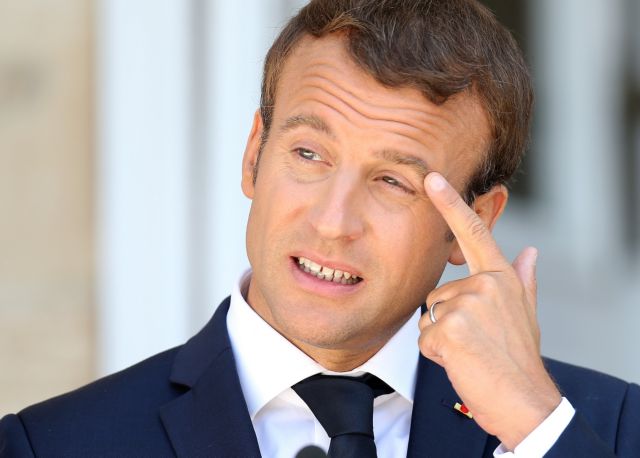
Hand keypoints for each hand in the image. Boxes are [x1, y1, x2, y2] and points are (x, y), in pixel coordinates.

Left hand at [418, 172, 560, 449]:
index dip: (451, 203)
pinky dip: (436, 354)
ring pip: (430, 315)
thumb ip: (523, 280)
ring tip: (470, 352)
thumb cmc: (518, 358)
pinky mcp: (451, 328)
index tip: (432, 178)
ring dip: (442, 338)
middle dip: (446, 320)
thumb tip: (531, 251)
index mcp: (501, 277)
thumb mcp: (525, 314)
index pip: (473, 233)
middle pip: (438, 293)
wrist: (523, 400)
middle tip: (475, 342)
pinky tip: (461, 362)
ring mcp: (469, 304)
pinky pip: (424, 337)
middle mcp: (486, 284)